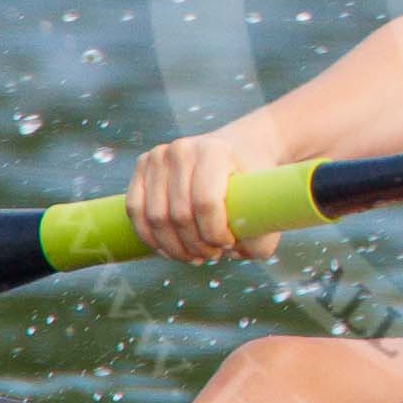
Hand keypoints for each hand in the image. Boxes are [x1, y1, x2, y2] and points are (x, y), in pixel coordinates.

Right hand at [126, 131, 282, 263]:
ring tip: (195, 255)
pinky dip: (151, 237)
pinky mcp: (142, 165)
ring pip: (155, 217)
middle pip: (179, 215)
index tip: (228, 244)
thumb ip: (260, 236)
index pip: (205, 203)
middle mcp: (182, 149)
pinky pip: (136, 211)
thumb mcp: (266, 202)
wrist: (240, 146)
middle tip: (212, 255)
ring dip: (174, 247)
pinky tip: (169, 250)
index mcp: (214, 152)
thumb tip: (234, 254)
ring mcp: (159, 156)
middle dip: (196, 245)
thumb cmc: (252, 179)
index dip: (214, 233)